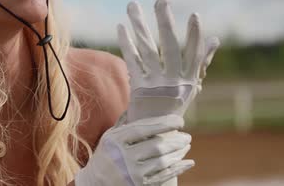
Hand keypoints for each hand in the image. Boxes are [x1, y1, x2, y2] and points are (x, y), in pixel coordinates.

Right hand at [74, 114, 193, 185]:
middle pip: (156, 146)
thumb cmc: (105, 156)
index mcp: (116, 140)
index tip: (179, 120)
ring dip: (178, 152)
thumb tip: (136, 105)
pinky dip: (178, 168)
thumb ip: (124, 124)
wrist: (95, 183)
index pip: (143, 129)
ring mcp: (132, 173)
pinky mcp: (139, 185)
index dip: (164, 123)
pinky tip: (188, 162)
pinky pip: (163, 176)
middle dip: (175, 140)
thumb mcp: (109, 138)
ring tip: (186, 145)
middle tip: (187, 136)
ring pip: (162, 161)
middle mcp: (124, 156)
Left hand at [116, 0, 219, 120]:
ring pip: (147, 50)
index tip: (195, 15)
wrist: (153, 134)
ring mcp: (156, 86)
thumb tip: (215, 39)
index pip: (194, 54)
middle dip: (165, 22)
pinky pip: (131, 61)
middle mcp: (175, 82)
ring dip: (139, 25)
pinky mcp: (138, 88)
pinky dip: (126, 43)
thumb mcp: (189, 86)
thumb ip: (200, 61)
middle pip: (170, 48)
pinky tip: (120, 27)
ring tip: (132, 5)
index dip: (195, 35)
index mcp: (189, 80)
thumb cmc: (173, 105)